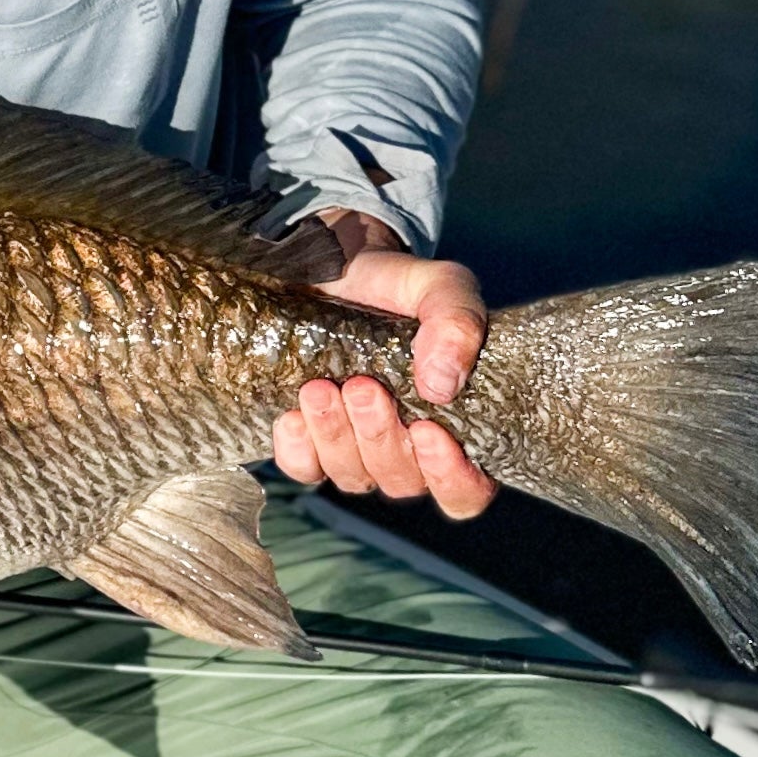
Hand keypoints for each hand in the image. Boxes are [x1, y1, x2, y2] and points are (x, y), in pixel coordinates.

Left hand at [272, 213, 495, 519]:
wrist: (338, 266)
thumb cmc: (400, 286)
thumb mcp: (441, 288)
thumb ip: (458, 324)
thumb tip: (441, 385)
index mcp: (455, 425)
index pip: (465, 490)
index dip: (451, 477)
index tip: (429, 431)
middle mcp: (408, 447)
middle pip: (402, 481)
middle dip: (380, 436)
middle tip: (362, 387)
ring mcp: (356, 447)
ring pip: (352, 476)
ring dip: (336, 436)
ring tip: (321, 389)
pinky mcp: (311, 438)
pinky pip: (303, 468)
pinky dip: (298, 448)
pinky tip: (292, 415)